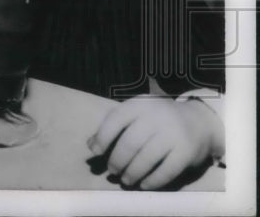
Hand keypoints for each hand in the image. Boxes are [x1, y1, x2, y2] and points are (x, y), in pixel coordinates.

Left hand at [87, 95, 222, 188]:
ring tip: (126, 179)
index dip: (102, 137)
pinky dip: (153, 180)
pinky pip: (166, 170)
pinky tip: (144, 185)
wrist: (199, 120)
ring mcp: (173, 134)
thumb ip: (115, 126)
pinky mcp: (187, 152)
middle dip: (117, 160)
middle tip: (112, 171)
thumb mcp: (137, 114)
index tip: (96, 152)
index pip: (115, 119)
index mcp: (140, 104)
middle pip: (130, 142)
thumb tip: (91, 145)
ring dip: (132, 172)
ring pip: (147, 158)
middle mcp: (156, 116)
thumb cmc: (159, 118)